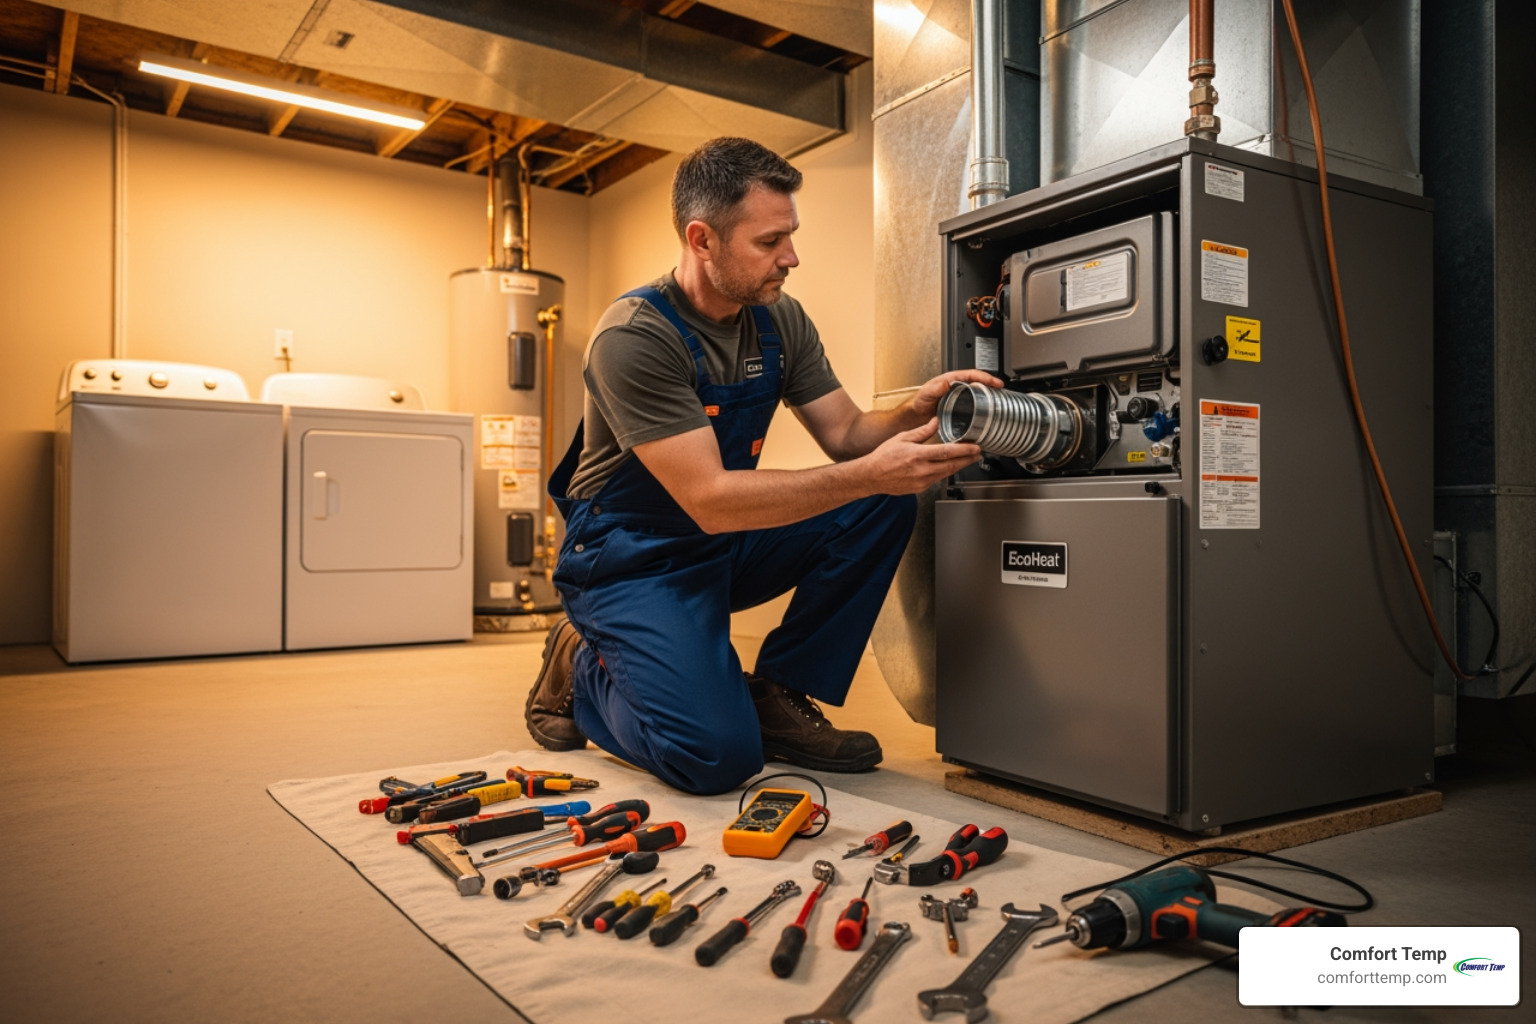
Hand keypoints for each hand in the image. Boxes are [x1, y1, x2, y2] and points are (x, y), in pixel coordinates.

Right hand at [862, 417, 981, 494]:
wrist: (872, 476)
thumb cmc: (883, 457)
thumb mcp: (902, 438)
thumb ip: (922, 431)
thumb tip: (936, 421)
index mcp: (917, 455)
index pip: (947, 452)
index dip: (964, 450)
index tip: (975, 447)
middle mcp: (921, 470)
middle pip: (951, 465)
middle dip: (967, 459)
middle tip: (978, 453)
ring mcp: (922, 481)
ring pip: (946, 473)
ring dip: (959, 466)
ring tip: (968, 459)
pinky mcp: (920, 488)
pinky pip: (937, 479)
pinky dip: (945, 472)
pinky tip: (949, 466)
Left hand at [909, 370, 1003, 420]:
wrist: (917, 414)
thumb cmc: (920, 402)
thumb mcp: (926, 393)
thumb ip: (934, 389)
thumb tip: (945, 383)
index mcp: (951, 379)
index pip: (972, 374)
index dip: (985, 377)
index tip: (995, 382)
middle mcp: (957, 385)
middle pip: (978, 381)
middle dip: (991, 383)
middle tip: (1001, 388)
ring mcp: (959, 395)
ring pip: (977, 390)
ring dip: (988, 392)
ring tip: (999, 397)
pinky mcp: (959, 405)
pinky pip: (974, 401)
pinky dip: (982, 403)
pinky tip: (987, 409)